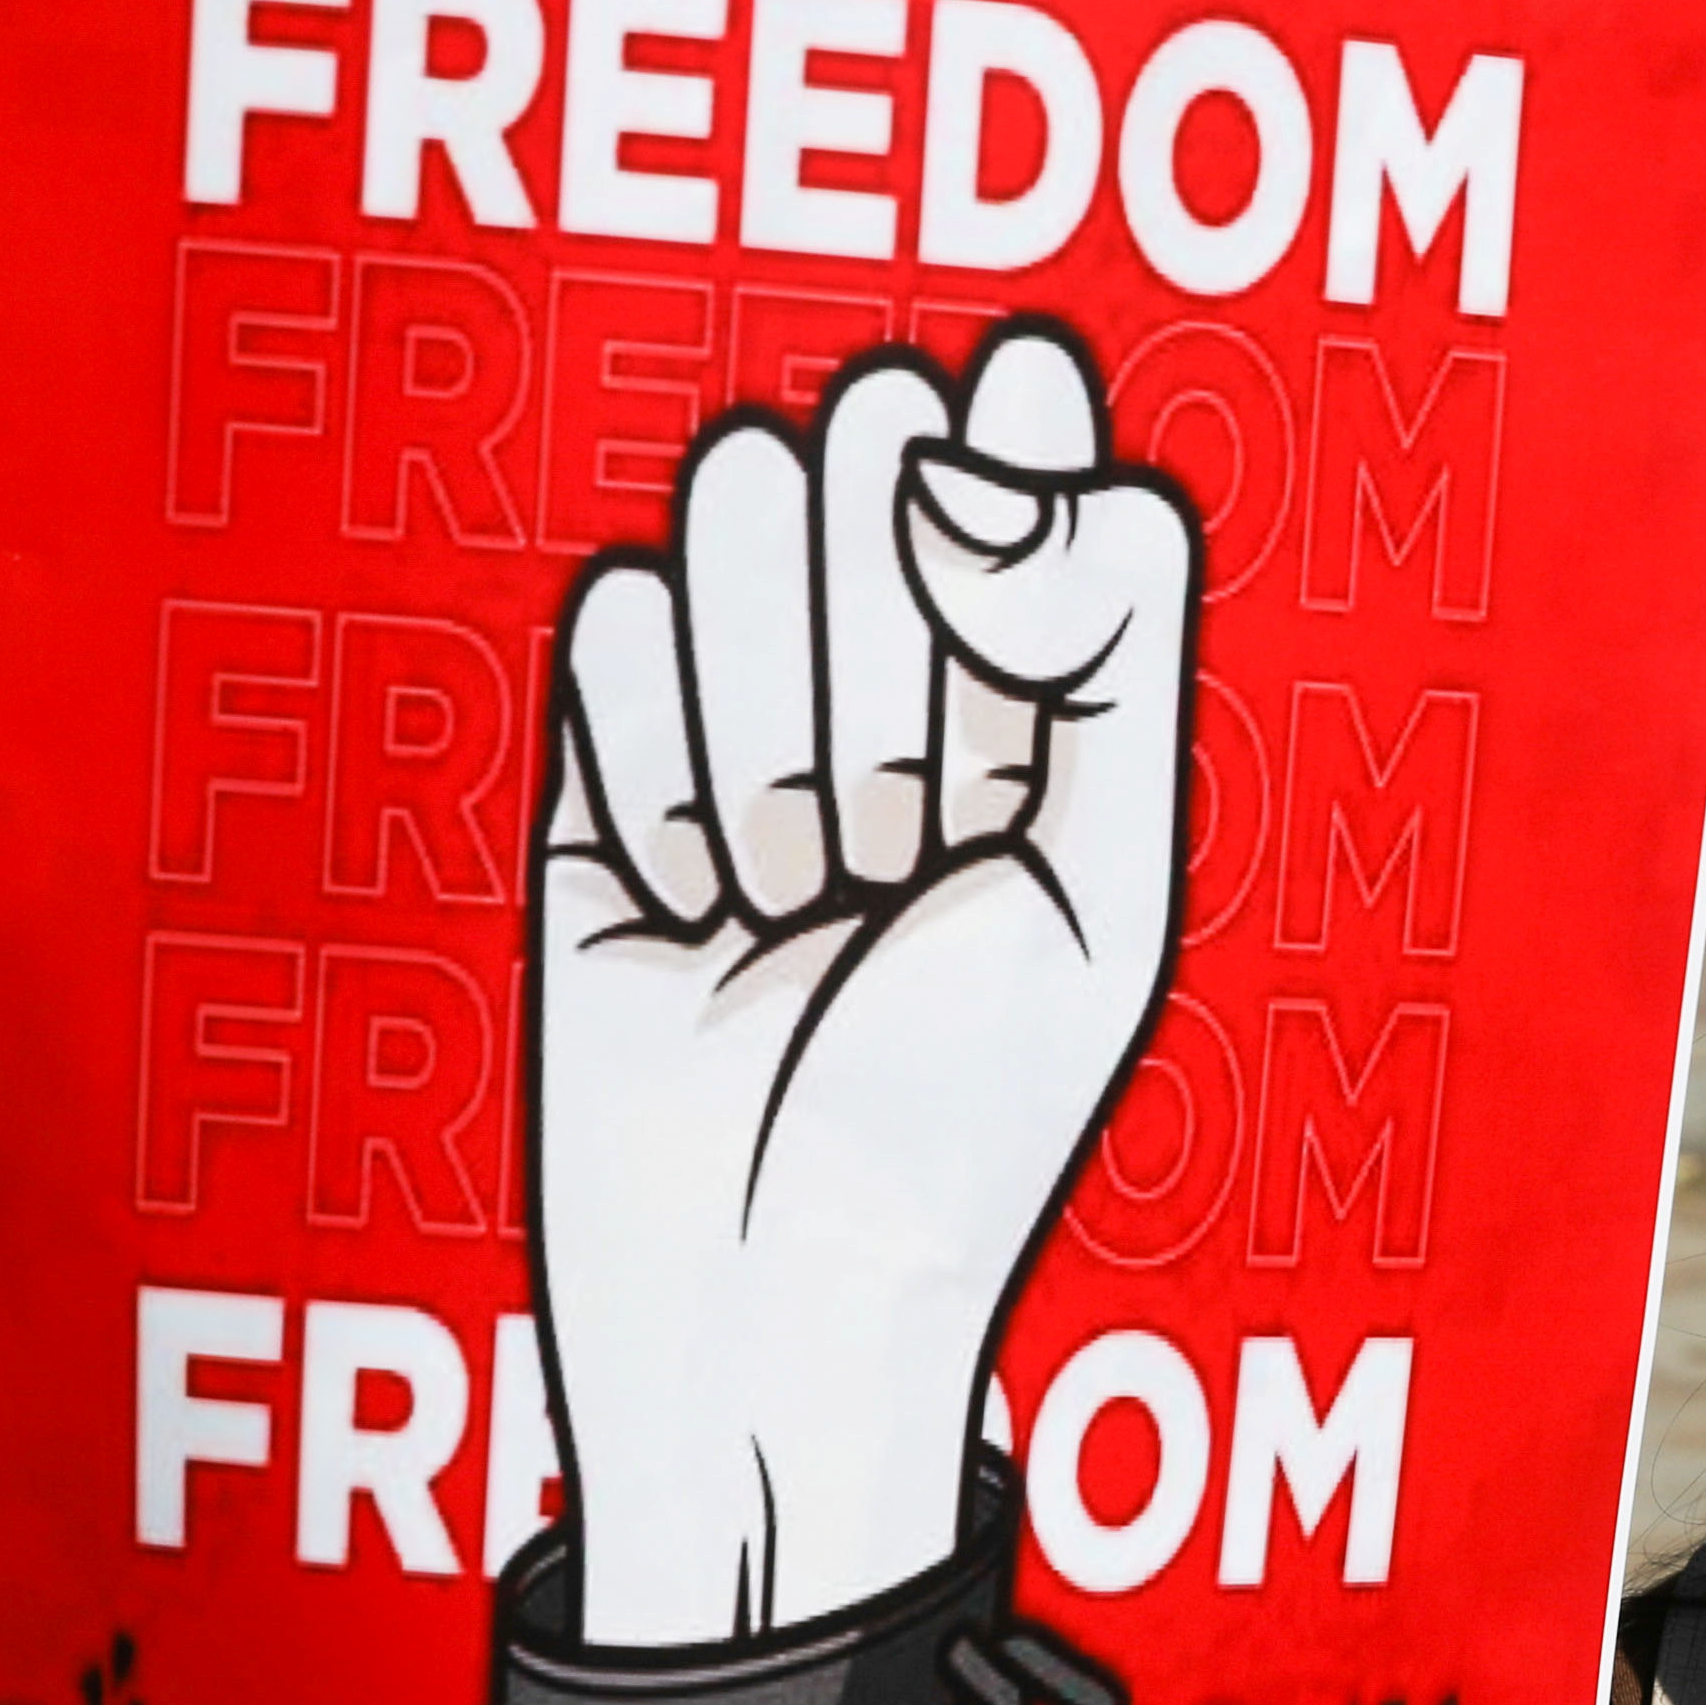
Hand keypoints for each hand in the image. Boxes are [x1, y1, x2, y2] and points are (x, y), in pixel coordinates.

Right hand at [538, 325, 1195, 1644]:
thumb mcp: (1103, 891)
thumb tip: (971, 454)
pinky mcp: (601, 767)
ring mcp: (745, 713)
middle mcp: (902, 680)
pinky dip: (657, 759)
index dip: (1019, 425)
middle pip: (877, 466)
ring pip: (735, 521)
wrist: (762, 1297)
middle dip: (890, 630)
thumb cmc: (956, 1129)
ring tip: (808, 887)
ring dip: (777, 716)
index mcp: (1053, 701)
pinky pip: (610, 626)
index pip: (1035, 457)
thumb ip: (1100, 639)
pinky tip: (696, 895)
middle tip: (907, 823)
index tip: (1017, 407)